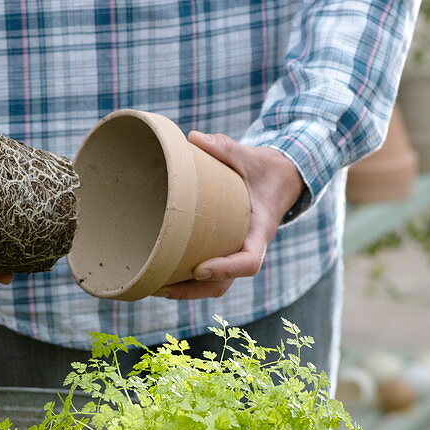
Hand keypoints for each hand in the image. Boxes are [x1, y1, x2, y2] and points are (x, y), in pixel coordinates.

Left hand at [154, 131, 304, 299]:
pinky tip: (159, 274)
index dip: (225, 269)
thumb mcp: (249, 155)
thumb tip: (193, 138)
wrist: (277, 179)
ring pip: (214, 286)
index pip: (249, 261)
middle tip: (160, 286)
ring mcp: (235, 254)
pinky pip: (207, 276)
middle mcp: (248, 249)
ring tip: (152, 286)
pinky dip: (185, 280)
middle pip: (224, 284)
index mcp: (260, 230)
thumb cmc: (262, 168)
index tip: (199, 269)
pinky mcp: (223, 252)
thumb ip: (225, 147)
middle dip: (193, 290)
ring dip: (185, 291)